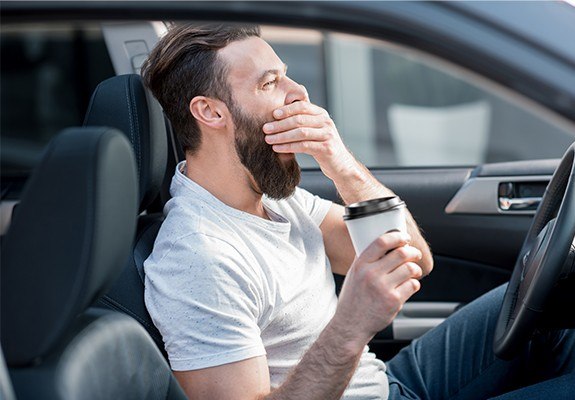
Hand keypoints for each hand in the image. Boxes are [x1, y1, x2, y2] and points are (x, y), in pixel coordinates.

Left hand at [263, 101, 354, 179]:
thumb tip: (283, 108)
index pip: (302, 107)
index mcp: (322, 114)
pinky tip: (277, 148)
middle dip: (280, 124)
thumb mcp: (315, 129)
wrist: (340, 164)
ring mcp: (327, 135)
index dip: (287, 110)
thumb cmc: (322, 145)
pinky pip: (303, 146)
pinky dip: (288, 147)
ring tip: (268, 139)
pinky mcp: (326, 149)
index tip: (273, 114)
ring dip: (282, 136)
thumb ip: (304, 119)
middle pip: (299, 120)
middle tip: (265, 128)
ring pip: (300, 133)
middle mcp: (326, 122)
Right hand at [332, 231, 422, 351]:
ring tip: (413, 271)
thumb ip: (366, 260)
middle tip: (414, 254)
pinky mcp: (393, 301)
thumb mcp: (353, 274)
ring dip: (416, 268)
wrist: (351, 325)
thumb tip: (382, 244)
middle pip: (400, 253)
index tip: (404, 238)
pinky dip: (414, 284)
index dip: (397, 236)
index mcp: (361, 265)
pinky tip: (409, 285)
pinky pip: (412, 285)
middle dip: (412, 252)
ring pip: (410, 268)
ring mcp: (383, 288)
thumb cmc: (353, 299)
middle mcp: (371, 274)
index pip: (381, 242)